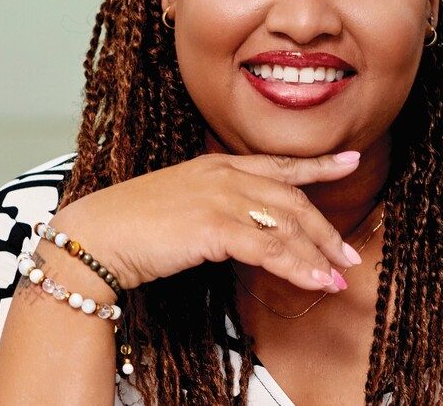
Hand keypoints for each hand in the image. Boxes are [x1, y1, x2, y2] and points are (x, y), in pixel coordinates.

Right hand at [50, 151, 365, 293]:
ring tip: (337, 278)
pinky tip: (313, 282)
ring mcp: (220, 197)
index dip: (317, 165)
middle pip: (292, 200)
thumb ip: (211, 207)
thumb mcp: (178, 204)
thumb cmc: (127, 225)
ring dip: (317, 255)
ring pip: (286, 226)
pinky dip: (297, 267)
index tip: (349, 160)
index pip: (278, 164)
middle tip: (346, 255)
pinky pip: (270, 249)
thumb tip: (238, 230)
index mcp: (215, 164)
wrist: (93, 235)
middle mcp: (224, 175)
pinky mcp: (215, 226)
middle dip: (324, 230)